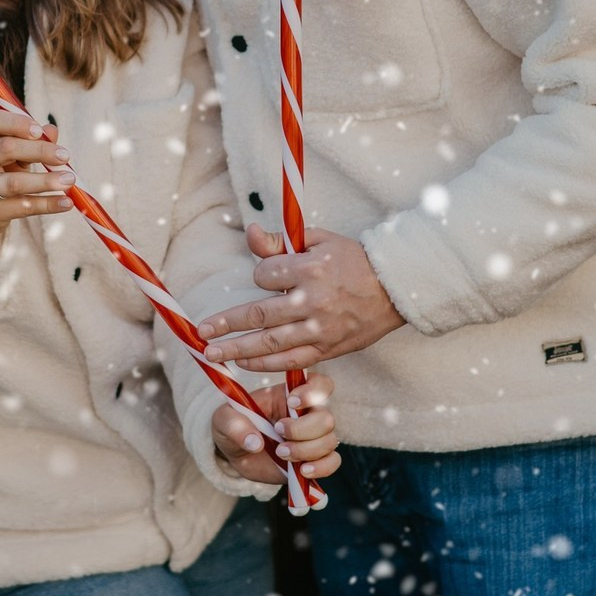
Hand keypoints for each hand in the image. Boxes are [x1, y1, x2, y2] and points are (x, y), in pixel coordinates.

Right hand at [0, 110, 74, 249]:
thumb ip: (29, 139)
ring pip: (14, 182)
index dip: (17, 123)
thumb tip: (52, 130)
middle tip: (65, 156)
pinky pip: (23, 207)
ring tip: (69, 180)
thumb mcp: (6, 151)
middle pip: (6, 149)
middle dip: (39, 150)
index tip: (40, 131)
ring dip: (45, 180)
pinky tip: (66, 202)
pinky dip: (48, 204)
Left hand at [198, 225, 406, 371]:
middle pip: (259, 314)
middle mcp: (313, 301)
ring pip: (270, 343)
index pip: (266, 275)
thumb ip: (280, 241)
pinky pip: (291, 360)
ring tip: (213, 354)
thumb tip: (248, 232)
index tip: (267, 276)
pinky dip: (265, 364)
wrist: (394, 289)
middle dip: (226, 324)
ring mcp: (321, 329)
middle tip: (201, 333)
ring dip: (238, 349)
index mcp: (311, 269)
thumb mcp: (318, 240)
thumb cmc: (352, 260)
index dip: (260, 275)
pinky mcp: (328, 348)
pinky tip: (243, 363)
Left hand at [210, 373, 340, 485]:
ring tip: (281, 454)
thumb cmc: (233, 426)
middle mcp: (306, 414)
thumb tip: (255, 442)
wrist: (235, 453)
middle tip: (279, 432)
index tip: (292, 402)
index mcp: (288, 394)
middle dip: (303, 429)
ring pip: (330, 440)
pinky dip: (321, 468)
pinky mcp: (313, 459)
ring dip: (306, 450)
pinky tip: (302, 471)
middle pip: (326, 417)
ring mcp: (312, 437)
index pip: (318, 383)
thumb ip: (234, 424)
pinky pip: (333, 461)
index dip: (312, 391)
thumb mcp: (223, 420)